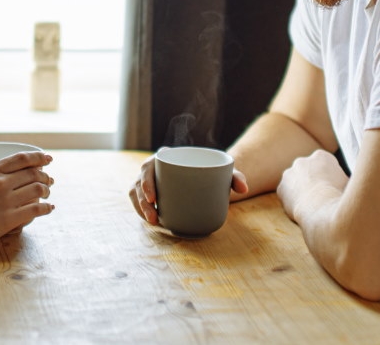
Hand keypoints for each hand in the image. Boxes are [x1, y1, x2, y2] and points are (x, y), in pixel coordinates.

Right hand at [0, 150, 54, 251]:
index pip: (21, 158)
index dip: (38, 156)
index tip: (48, 158)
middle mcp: (0, 183)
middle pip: (33, 173)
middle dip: (45, 175)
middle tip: (49, 179)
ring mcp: (5, 200)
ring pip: (37, 189)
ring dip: (46, 190)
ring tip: (48, 194)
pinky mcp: (9, 218)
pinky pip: (35, 210)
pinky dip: (46, 208)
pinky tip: (49, 209)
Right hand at [130, 147, 247, 225]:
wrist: (209, 177)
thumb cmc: (213, 173)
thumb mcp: (224, 173)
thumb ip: (235, 178)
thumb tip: (244, 189)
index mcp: (166, 158)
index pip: (149, 166)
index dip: (146, 181)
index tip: (153, 197)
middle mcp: (155, 168)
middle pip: (139, 181)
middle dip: (142, 200)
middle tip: (155, 216)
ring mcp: (151, 180)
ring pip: (135, 192)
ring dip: (140, 208)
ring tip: (153, 222)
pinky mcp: (151, 192)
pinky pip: (138, 200)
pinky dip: (140, 210)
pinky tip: (149, 220)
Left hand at [276, 149, 348, 223]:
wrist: (321, 209)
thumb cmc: (340, 197)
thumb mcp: (351, 183)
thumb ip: (346, 179)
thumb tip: (355, 183)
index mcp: (322, 157)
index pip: (327, 165)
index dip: (332, 179)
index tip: (334, 189)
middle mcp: (303, 161)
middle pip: (310, 171)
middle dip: (315, 182)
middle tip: (323, 197)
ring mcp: (289, 174)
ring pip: (297, 182)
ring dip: (303, 190)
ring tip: (313, 205)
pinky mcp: (281, 188)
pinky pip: (288, 194)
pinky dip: (294, 201)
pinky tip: (304, 209)